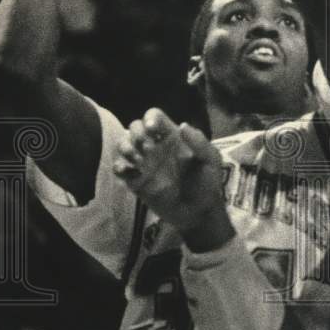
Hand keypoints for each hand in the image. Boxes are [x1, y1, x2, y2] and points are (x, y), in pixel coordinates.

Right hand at [113, 108, 232, 248]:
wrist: (198, 213)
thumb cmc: (207, 183)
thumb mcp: (210, 161)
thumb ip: (199, 143)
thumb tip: (182, 126)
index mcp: (171, 137)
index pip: (154, 116)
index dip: (150, 118)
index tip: (153, 130)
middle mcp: (155, 146)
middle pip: (134, 127)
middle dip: (137, 134)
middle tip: (147, 149)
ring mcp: (143, 163)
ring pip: (123, 144)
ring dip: (125, 147)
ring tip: (138, 160)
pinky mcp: (135, 180)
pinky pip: (119, 168)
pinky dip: (119, 167)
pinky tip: (129, 173)